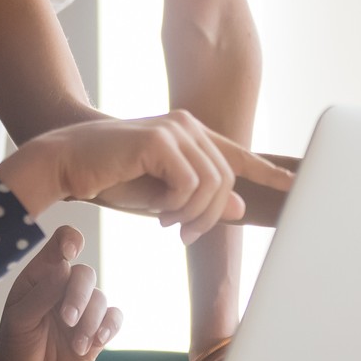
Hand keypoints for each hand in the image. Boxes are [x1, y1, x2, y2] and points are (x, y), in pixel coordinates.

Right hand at [0, 112, 294, 243]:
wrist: (64, 163)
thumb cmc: (108, 179)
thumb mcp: (160, 196)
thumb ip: (199, 198)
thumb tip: (240, 206)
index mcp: (189, 134)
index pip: (238, 155)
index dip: (269, 172)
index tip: (297, 185)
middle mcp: (187, 125)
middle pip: (226, 179)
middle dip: (211, 215)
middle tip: (184, 235)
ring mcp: (175, 129)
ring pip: (212, 184)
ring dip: (193, 215)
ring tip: (168, 225)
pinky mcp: (160, 140)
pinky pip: (190, 185)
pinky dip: (177, 207)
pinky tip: (159, 213)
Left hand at [0, 227, 122, 360]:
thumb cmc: (15, 346)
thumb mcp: (20, 319)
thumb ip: (42, 293)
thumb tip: (65, 264)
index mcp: (40, 277)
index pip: (60, 245)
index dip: (70, 241)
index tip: (71, 253)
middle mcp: (63, 289)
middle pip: (85, 274)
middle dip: (79, 296)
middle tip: (67, 319)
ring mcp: (82, 311)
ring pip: (100, 298)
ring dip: (91, 320)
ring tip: (76, 344)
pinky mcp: (96, 332)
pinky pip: (114, 318)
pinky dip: (109, 327)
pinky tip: (97, 341)